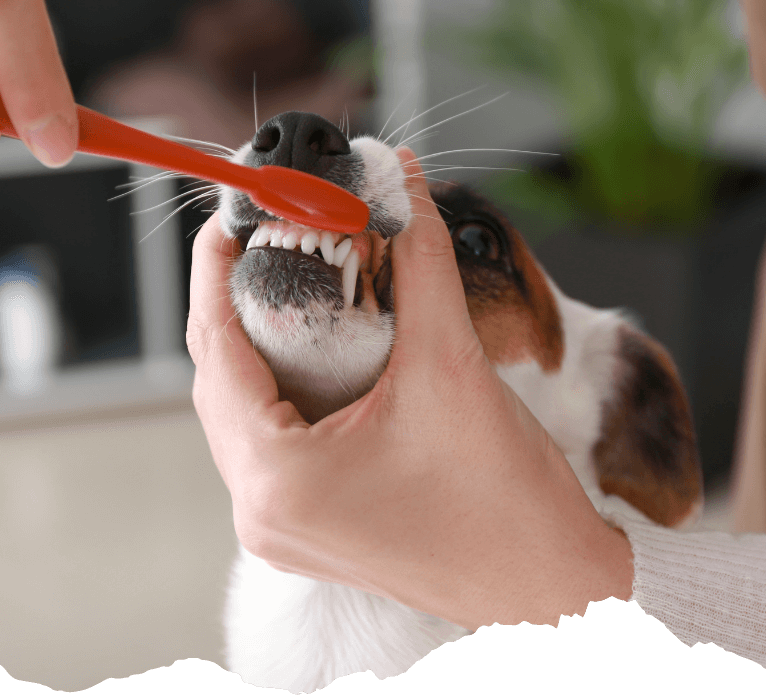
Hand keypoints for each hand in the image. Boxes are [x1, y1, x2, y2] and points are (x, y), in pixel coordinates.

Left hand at [187, 149, 633, 630]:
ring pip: (243, 411)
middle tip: (269, 240)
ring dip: (261, 346)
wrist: (550, 583)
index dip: (218, 267)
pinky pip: (270, 443)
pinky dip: (284, 389)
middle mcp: (262, 513)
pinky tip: (316, 353)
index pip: (215, 345)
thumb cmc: (506, 500)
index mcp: (277, 479)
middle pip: (221, 379)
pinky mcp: (309, 529)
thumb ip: (419, 259)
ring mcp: (282, 528)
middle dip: (239, 301)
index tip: (234, 213)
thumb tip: (400, 182)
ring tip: (291, 286)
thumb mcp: (453, 362)